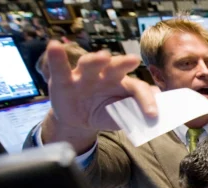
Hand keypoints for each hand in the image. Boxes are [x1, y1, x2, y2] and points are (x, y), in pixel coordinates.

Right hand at [43, 41, 157, 148]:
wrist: (79, 120)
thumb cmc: (104, 114)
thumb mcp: (119, 118)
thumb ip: (132, 116)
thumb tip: (150, 118)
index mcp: (124, 85)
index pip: (138, 88)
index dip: (146, 100)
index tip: (153, 114)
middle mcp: (106, 75)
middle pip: (116, 67)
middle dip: (124, 63)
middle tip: (134, 60)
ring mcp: (84, 75)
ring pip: (90, 64)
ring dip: (96, 59)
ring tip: (102, 57)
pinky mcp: (63, 80)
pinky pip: (60, 68)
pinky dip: (56, 57)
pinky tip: (53, 46)